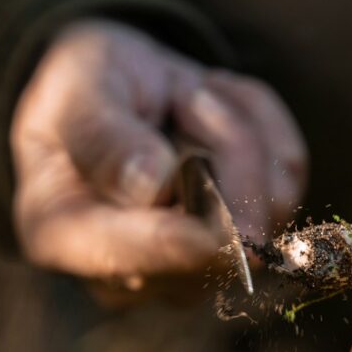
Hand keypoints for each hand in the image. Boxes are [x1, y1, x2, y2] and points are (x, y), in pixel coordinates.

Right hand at [11, 19, 305, 291]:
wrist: (119, 83)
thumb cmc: (84, 87)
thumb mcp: (78, 87)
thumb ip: (102, 135)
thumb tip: (148, 187)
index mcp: (64, 235)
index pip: (127, 258)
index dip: (175, 246)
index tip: (213, 229)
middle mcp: (135, 268)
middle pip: (215, 238)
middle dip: (219, 146)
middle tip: (182, 95)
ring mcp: (196, 261)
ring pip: (266, 204)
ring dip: (239, 129)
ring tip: (190, 100)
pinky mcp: (248, 233)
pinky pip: (287, 175)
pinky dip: (263, 125)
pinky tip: (219, 112)